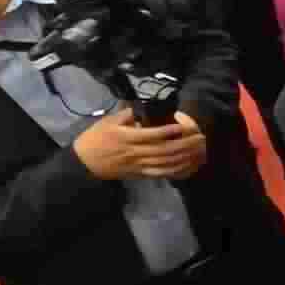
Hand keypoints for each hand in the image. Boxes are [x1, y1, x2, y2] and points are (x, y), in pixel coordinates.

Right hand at [73, 109, 208, 180]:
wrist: (84, 163)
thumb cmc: (95, 139)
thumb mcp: (107, 121)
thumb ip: (125, 115)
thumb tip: (140, 109)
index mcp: (127, 138)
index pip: (152, 135)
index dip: (169, 131)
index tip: (183, 125)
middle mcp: (136, 153)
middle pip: (165, 150)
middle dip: (185, 144)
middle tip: (200, 137)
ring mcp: (140, 166)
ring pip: (167, 163)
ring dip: (186, 158)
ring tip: (199, 150)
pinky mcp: (141, 175)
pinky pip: (163, 174)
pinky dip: (178, 171)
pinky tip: (190, 165)